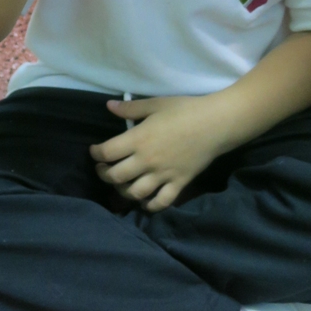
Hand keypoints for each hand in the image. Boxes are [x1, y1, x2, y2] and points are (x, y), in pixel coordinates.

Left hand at [90, 95, 226, 212]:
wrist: (215, 124)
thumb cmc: (184, 110)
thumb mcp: (155, 104)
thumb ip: (130, 108)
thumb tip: (108, 106)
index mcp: (139, 139)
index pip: (107, 152)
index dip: (96, 153)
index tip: (95, 151)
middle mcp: (147, 161)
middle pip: (116, 177)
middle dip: (104, 174)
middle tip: (103, 168)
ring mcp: (163, 175)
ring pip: (135, 193)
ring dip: (122, 191)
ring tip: (121, 184)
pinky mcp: (178, 184)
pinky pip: (161, 202)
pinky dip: (150, 206)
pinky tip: (144, 201)